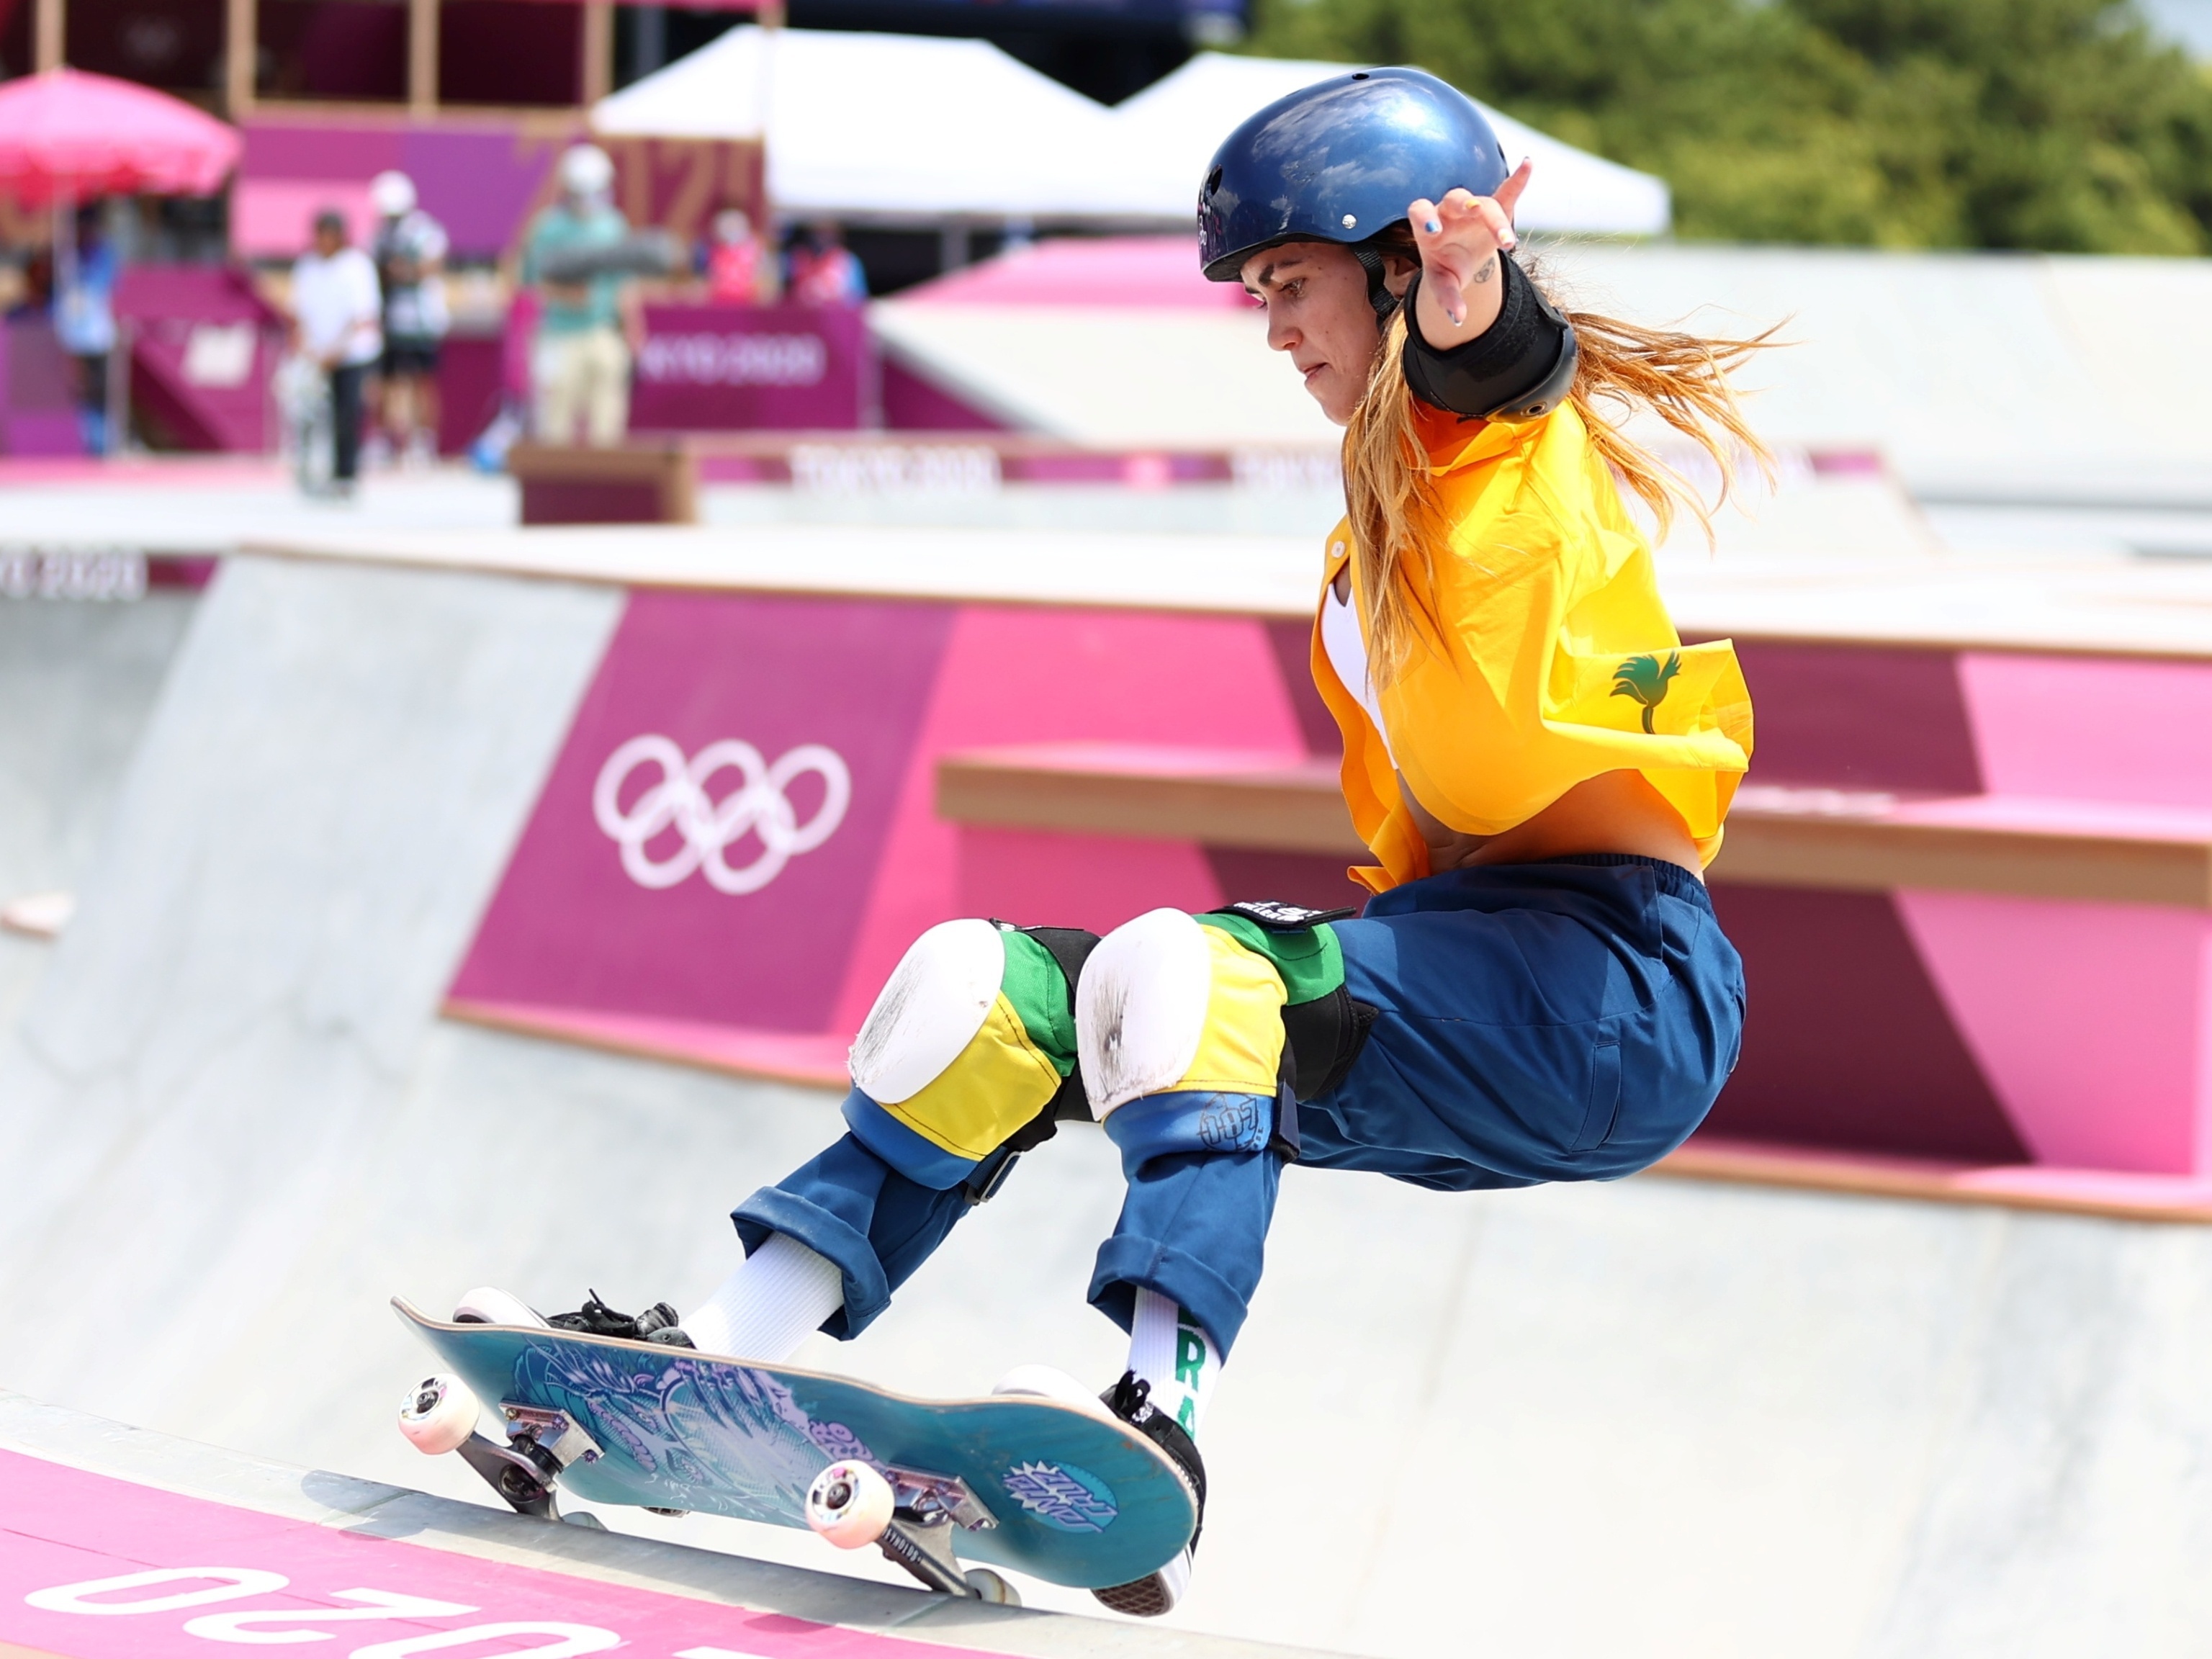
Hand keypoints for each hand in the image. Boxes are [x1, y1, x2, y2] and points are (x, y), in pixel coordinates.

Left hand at [1406, 159, 1531, 346]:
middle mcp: (1449, 211)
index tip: (1434, 229)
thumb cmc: (1447, 268)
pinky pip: (1507, 192)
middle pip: (1456, 201)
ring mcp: (1472, 208)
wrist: (1462, 258)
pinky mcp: (1495, 209)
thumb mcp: (1443, 284)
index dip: (1425, 217)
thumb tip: (1458, 320)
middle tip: (1475, 213)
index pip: (1420, 211)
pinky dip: (1518, 181)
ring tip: (1507, 243)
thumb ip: (1447, 299)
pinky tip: (1528, 163)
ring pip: (1484, 204)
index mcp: (1428, 226)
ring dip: (1495, 219)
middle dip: (1465, 205)